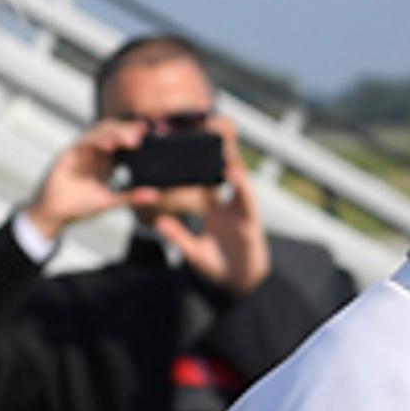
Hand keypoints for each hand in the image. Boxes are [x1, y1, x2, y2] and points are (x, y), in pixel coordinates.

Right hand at [23, 116, 149, 241]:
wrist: (54, 213)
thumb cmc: (79, 205)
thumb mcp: (110, 201)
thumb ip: (131, 196)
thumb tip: (156, 195)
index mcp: (105, 160)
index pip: (122, 141)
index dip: (135, 134)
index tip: (154, 133)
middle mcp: (94, 152)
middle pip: (112, 131)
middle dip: (128, 129)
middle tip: (144, 132)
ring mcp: (81, 151)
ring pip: (99, 133)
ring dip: (115, 134)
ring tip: (131, 139)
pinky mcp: (68, 154)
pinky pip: (83, 143)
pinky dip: (96, 142)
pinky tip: (109, 146)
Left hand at [154, 113, 273, 295]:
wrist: (242, 289)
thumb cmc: (220, 270)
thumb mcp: (194, 252)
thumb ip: (179, 236)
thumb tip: (158, 222)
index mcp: (217, 210)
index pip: (208, 180)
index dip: (200, 162)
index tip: (190, 142)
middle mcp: (231, 207)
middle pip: (226, 170)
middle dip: (221, 147)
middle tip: (212, 121)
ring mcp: (243, 213)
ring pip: (238, 179)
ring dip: (232, 157)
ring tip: (223, 135)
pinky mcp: (251, 224)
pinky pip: (245, 202)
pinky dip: (240, 186)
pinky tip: (232, 170)